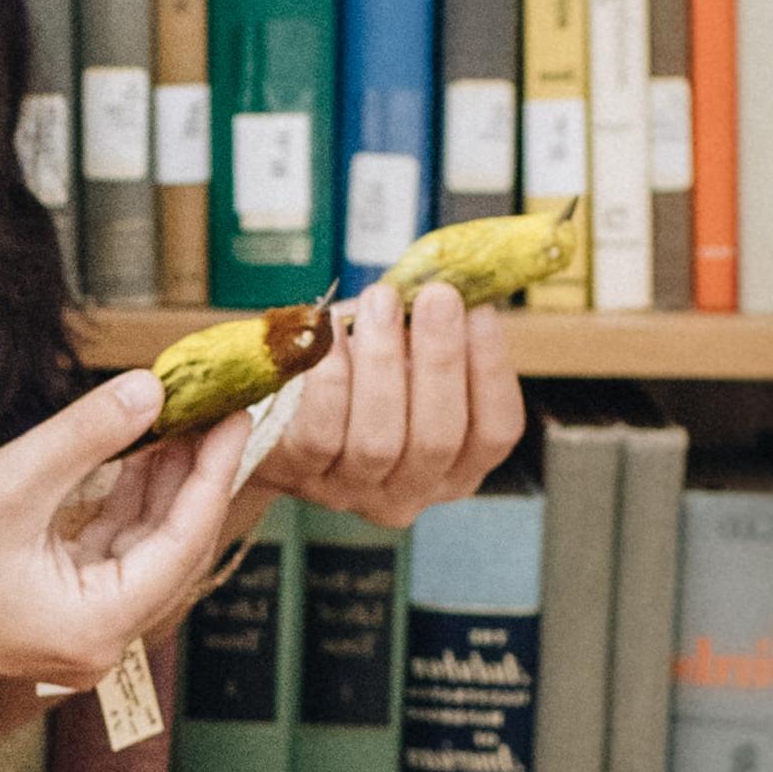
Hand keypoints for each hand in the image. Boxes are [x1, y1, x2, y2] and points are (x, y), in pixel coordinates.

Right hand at [0, 374, 255, 696]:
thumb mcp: (5, 486)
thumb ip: (85, 436)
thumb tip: (150, 389)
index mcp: (96, 625)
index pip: (183, 543)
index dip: (212, 473)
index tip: (236, 414)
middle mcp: (97, 637)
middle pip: (170, 546)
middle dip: (192, 474)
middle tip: (217, 405)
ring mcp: (76, 625)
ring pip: (140, 544)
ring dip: (159, 483)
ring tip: (183, 415)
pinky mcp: (53, 607)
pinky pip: (107, 548)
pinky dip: (122, 501)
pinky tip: (136, 451)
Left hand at [231, 275, 525, 537]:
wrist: (277, 410)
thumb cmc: (357, 373)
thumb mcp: (404, 353)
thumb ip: (432, 329)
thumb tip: (456, 279)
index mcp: (457, 466)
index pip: (495, 432)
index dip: (492, 371)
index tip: (481, 310)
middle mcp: (412, 490)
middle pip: (438, 437)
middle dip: (440, 359)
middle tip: (438, 296)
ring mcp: (355, 492)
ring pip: (379, 440)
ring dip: (383, 362)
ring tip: (382, 301)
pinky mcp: (303, 478)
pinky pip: (321, 434)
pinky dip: (330, 380)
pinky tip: (331, 333)